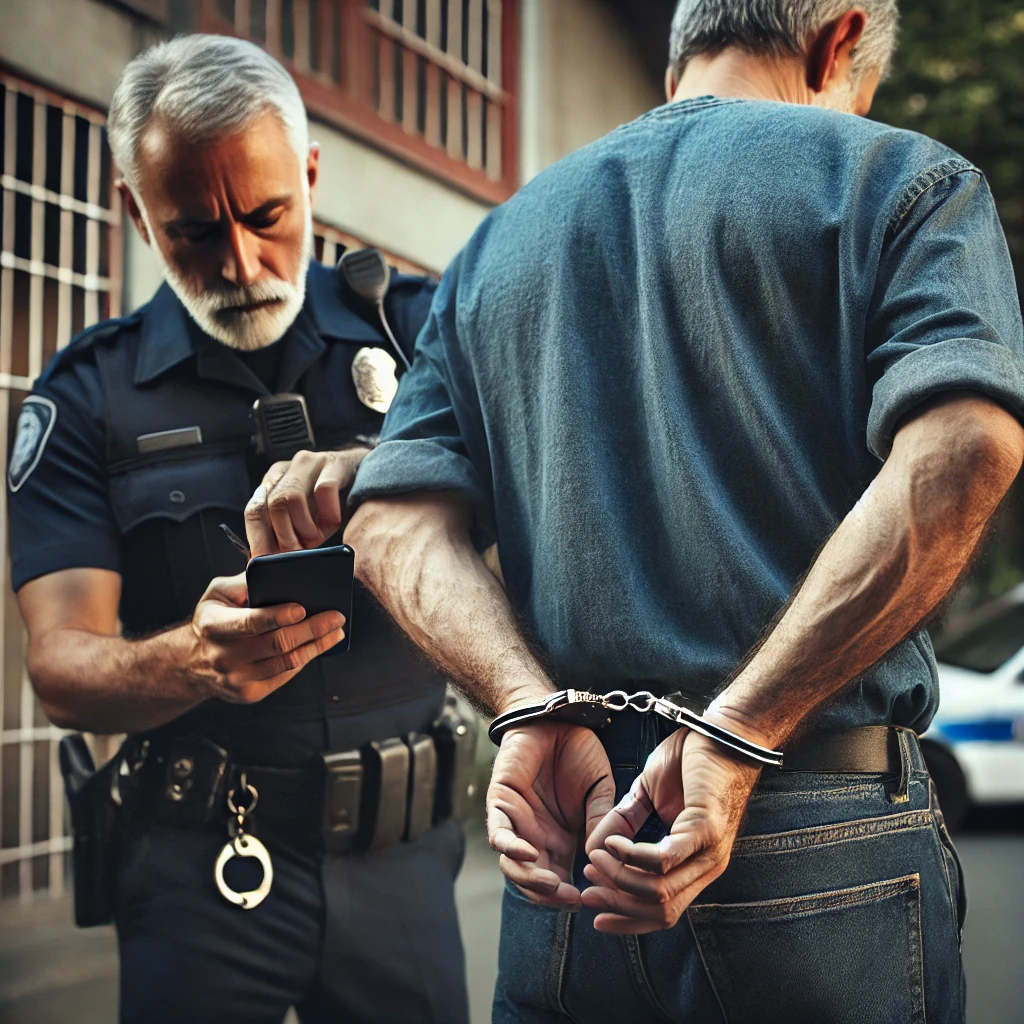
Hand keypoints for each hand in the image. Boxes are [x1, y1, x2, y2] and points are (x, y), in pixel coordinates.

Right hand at [186, 573, 345, 701]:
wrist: (192, 662)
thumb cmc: (213, 618)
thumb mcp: (218, 593)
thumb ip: (245, 581)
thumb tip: (277, 570)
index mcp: (214, 625)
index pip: (250, 622)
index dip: (277, 616)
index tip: (302, 607)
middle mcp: (223, 656)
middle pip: (278, 643)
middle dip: (313, 629)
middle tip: (337, 616)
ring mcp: (237, 678)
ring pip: (288, 662)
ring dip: (318, 646)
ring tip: (336, 631)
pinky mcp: (250, 693)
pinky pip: (286, 675)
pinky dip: (306, 658)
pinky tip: (319, 645)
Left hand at [245, 447, 369, 555]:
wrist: (370, 478)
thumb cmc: (334, 505)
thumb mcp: (306, 520)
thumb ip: (286, 533)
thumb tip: (266, 562)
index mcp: (275, 481)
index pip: (254, 510)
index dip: (260, 539)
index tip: (268, 561)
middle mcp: (289, 468)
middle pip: (272, 506)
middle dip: (284, 537)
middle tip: (298, 554)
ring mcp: (312, 462)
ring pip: (290, 498)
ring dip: (305, 527)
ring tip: (317, 538)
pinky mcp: (336, 462)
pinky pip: (324, 490)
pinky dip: (328, 514)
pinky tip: (334, 522)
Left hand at [487, 721, 615, 909]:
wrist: (556, 718)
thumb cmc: (578, 753)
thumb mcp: (601, 789)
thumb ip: (602, 818)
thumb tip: (603, 855)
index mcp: (563, 841)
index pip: (563, 881)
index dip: (574, 895)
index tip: (593, 900)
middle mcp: (538, 838)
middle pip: (536, 882)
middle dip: (551, 897)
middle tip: (572, 899)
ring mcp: (518, 823)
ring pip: (514, 866)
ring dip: (530, 881)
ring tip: (552, 885)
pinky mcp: (500, 804)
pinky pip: (499, 834)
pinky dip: (511, 848)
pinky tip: (530, 853)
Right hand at [580, 717, 762, 932]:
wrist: (721, 731)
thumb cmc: (689, 760)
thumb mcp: (647, 795)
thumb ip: (624, 823)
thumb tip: (590, 849)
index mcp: (695, 865)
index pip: (663, 912)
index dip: (627, 917)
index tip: (593, 908)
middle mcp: (706, 866)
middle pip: (660, 910)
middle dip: (618, 902)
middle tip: (588, 886)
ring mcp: (709, 850)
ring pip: (660, 892)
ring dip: (620, 878)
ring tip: (597, 857)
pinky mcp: (706, 829)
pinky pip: (665, 858)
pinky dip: (633, 855)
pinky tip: (614, 842)